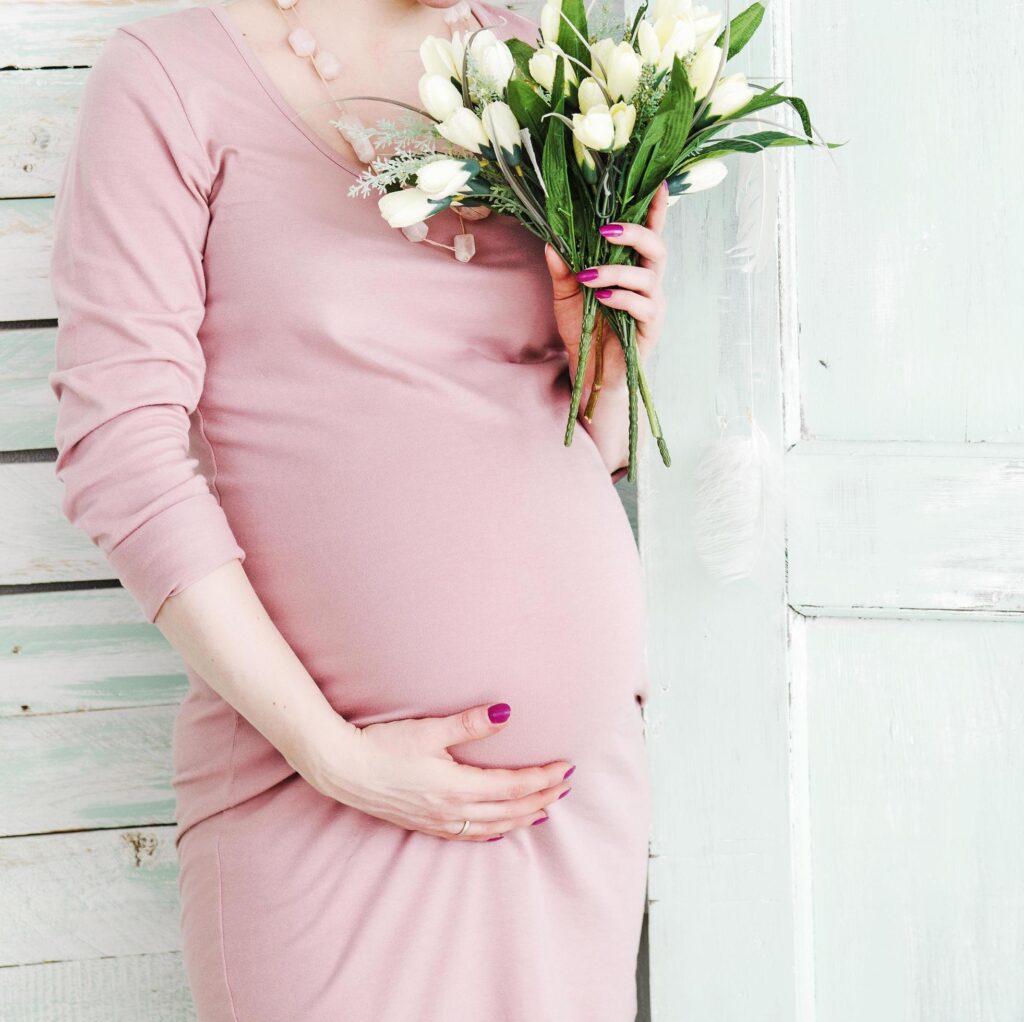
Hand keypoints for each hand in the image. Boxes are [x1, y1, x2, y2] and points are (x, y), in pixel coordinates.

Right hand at [298, 703, 574, 841]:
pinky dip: (494, 832)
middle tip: (567, 786)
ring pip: (494, 826)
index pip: (514, 786)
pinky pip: (470, 835)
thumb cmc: (382, 746)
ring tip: (547, 809)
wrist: (341, 770)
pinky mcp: (425, 824)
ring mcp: (439, 821)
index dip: (544, 778)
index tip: (566, 767)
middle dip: (542, 798)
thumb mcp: (428, 730)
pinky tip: (500, 829)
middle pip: (511, 809)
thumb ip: (469, 723)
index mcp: (457, 786)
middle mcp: (453, 810)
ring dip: (524, 817)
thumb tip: (507, 712)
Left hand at [543, 179, 669, 392]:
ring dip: (616, 271)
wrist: (588, 371)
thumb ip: (562, 270)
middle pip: (657, 247)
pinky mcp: (649, 328)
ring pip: (647, 276)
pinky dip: (622, 298)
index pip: (649, 233)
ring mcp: (652, 305)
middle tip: (604, 231)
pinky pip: (642, 306)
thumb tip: (552, 241)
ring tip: (588, 277)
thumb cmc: (583, 330)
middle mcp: (647, 282)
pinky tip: (602, 298)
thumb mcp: (565, 296)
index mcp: (631, 268)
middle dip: (635, 233)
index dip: (656, 209)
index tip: (659, 183)